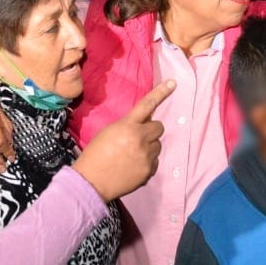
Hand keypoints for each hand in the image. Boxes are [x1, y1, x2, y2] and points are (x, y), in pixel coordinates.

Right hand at [73, 80, 174, 201]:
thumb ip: (127, 126)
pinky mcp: (149, 171)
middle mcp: (140, 139)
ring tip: (132, 155)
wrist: (91, 181)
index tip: (173, 83)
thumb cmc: (95, 154)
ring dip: (149, 147)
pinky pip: (155, 161)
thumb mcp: (108, 132)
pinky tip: (133, 166)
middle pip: (158, 127)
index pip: (147, 105)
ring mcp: (146, 156)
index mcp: (127, 126)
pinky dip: (147, 162)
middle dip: (151, 131)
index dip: (161, 93)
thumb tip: (141, 125)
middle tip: (138, 138)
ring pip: (158, 145)